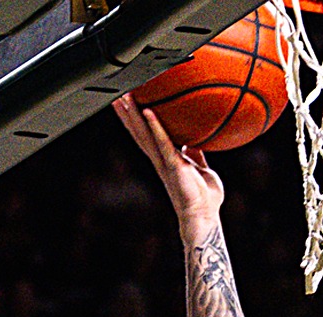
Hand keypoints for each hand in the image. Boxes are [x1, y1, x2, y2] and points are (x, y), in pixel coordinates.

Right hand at [113, 96, 225, 236]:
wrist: (204, 215)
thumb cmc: (205, 197)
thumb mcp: (201, 167)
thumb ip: (195, 153)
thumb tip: (195, 140)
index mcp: (166, 159)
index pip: (148, 135)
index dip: (138, 120)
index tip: (131, 103)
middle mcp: (160, 159)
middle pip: (139, 132)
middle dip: (127, 115)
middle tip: (117, 95)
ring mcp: (164, 162)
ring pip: (144, 134)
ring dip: (132, 116)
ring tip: (122, 98)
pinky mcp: (172, 165)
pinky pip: (162, 142)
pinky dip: (155, 126)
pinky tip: (147, 111)